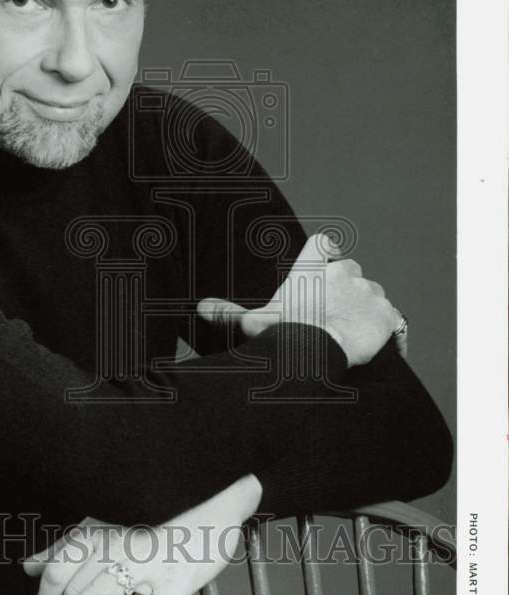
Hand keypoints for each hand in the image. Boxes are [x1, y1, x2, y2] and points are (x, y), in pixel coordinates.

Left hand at [22, 475, 262, 594]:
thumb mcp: (107, 532)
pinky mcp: (178, 581)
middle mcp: (120, 545)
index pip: (58, 567)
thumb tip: (29, 566)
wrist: (209, 515)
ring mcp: (149, 563)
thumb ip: (66, 548)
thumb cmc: (155, 529)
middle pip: (74, 586)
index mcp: (102, 533)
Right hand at [198, 233, 403, 366]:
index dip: (326, 251)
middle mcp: (344, 273)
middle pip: (352, 272)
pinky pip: (393, 323)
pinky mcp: (388, 314)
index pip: (322, 244)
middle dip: (347, 290)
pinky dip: (387, 335)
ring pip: (372, 296)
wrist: (318, 350)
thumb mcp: (253, 322)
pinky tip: (378, 351)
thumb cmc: (283, 333)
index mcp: (312, 270)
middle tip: (336, 315)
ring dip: (366, 311)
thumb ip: (229, 314)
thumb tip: (202, 308)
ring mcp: (369, 292)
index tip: (328, 257)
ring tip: (355, 336)